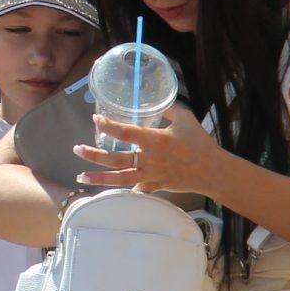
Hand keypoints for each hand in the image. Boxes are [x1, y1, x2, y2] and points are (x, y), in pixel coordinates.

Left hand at [76, 108, 214, 194]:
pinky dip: (123, 190)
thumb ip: (167, 108)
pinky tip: (109, 191)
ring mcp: (150, 176)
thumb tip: (154, 100)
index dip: (108, 125)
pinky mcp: (155, 186)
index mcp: (155, 141)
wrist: (213, 171)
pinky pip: (136, 189)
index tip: (96, 120)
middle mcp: (149, 159)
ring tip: (80, 176)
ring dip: (98, 178)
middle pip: (115, 158)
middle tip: (76, 149)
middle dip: (93, 155)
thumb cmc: (200, 143)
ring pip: (120, 178)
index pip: (125, 132)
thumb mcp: (185, 118)